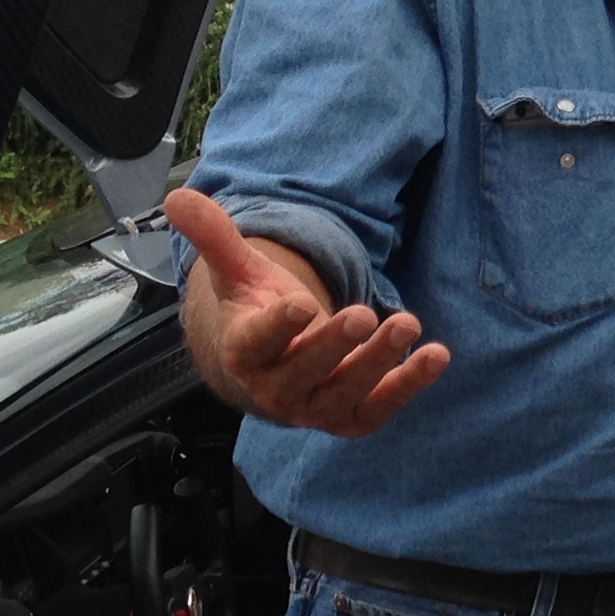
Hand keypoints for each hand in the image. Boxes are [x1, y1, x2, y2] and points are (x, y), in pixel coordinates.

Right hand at [168, 188, 448, 438]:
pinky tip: (436, 355)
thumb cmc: (256, 311)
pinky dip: (409, 384)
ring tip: (408, 324)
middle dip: (334, 345)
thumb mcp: (238, 272)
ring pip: (345, 393)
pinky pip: (379, 407)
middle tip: (363, 313)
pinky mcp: (350, 418)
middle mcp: (275, 389)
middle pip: (304, 372)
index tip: (300, 305)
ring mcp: (314, 408)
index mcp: (243, 351)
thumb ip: (215, 237)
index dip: (277, 328)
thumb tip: (178, 197)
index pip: (255, 344)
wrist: (273, 366)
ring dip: (380, 362)